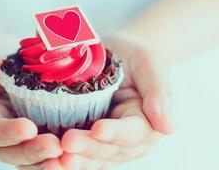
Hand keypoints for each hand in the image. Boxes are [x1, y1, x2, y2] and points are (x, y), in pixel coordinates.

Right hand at [0, 35, 62, 165]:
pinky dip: (57, 154)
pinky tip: (74, 153)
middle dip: (33, 151)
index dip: (7, 133)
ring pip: (28, 156)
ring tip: (68, 158)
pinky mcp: (34, 128)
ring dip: (47, 160)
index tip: (28, 128)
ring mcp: (15, 134)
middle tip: (55, 148)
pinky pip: (42, 145)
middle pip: (11, 151)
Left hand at [58, 36, 173, 168]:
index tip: (98, 128)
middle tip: (67, 143)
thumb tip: (168, 128)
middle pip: (109, 150)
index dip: (115, 133)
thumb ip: (159, 96)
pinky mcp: (89, 140)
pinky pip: (80, 154)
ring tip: (56, 158)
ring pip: (93, 158)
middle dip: (88, 148)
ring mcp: (107, 143)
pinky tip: (51, 157)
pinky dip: (67, 157)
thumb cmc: (137, 60)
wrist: (120, 59)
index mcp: (145, 124)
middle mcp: (127, 140)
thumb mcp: (151, 68)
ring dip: (76, 159)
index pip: (132, 133)